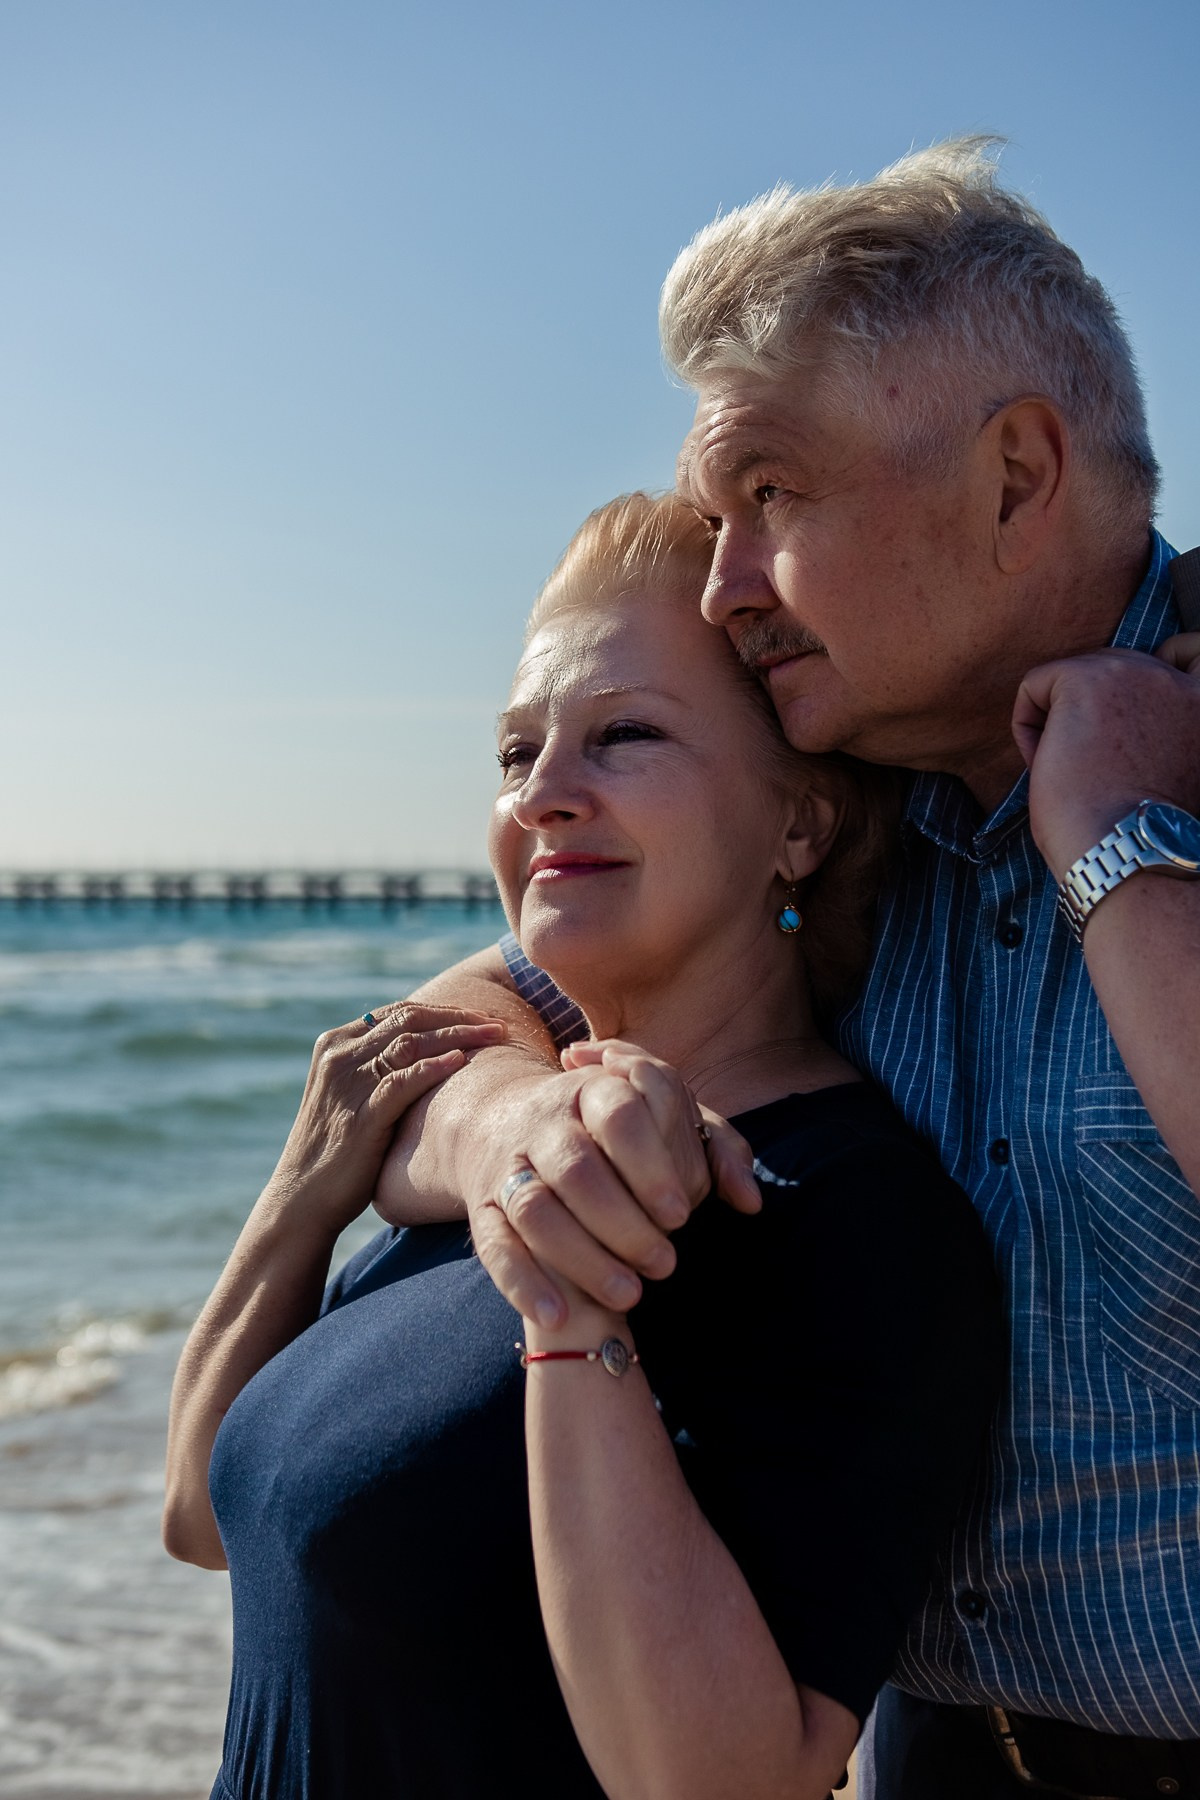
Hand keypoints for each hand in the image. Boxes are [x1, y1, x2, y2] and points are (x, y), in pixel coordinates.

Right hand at [267, 1004, 506, 1232]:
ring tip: (495, 1037)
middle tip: (498, 1025)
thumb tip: (433, 1055)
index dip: (444, 1010)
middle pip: (408, 1019)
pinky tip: (461, 1062)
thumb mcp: (353, 1097)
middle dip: (459, 1017)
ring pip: (410, 1043)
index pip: (398, 1012)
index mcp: (336, 1045)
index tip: (482, 1018)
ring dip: (458, 1035)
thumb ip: (380, 1070)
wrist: (302, 1199)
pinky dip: (433, 1067)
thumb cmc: (337, 1151)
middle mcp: (339, 1057)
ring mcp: (348, 1085)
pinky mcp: (360, 1117)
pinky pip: (402, 1082)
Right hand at [470, 1040, 757, 1327]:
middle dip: (624, 1223)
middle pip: (577, 1167)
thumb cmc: (614, 1131)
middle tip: (666, 1262)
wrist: (510, 1123)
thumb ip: (715, 1148)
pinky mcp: (484, 1209)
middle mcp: (545, 1122)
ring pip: (535, 1209)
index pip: (620, 1113)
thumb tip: (749, 1199)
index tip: (681, 1213)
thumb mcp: (668, 1120)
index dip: (652, 1165)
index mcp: (593, 1088)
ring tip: (630, 1294)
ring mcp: (509, 1165)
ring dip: (582, 1258)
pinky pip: (494, 1248)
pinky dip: (524, 1283)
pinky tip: (559, 1314)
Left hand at [1012, 645, 1199, 876]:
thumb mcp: (1175, 769)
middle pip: (1115, 669)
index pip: (1191, 653)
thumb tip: (1108, 719)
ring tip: (1072, 771)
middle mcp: (1178, 683)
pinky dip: (1027, 725)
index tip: (1126, 719)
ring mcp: (1134, 674)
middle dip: (1092, 710)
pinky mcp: (1087, 680)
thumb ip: (1161, 729)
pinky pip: (1037, 684)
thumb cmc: (1140, 834)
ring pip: (1075, 676)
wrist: (1126, 852)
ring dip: (1062, 720)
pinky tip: (1046, 763)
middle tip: (1091, 771)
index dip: (1156, 673)